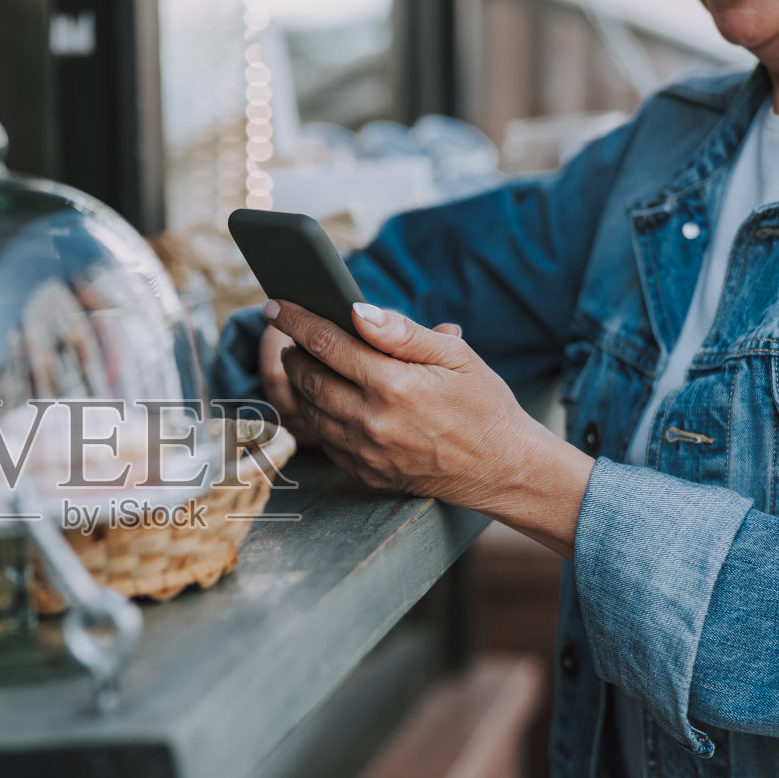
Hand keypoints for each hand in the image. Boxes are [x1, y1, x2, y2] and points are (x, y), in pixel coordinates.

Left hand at [264, 299, 594, 557]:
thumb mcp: (456, 357)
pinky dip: (320, 416)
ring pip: (312, 411)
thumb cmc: (483, 404)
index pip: (326, 343)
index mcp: (392, 385)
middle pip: (308, 378)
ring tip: (308, 364)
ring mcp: (366, 452)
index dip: (296, 320)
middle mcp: (371, 421)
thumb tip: (357, 309)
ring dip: (303, 385)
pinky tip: (329, 400)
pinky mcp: (366, 473)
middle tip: (293, 337)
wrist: (502, 468)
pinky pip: (326, 440)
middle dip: (294, 353)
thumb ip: (402, 333)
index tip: (276, 304)